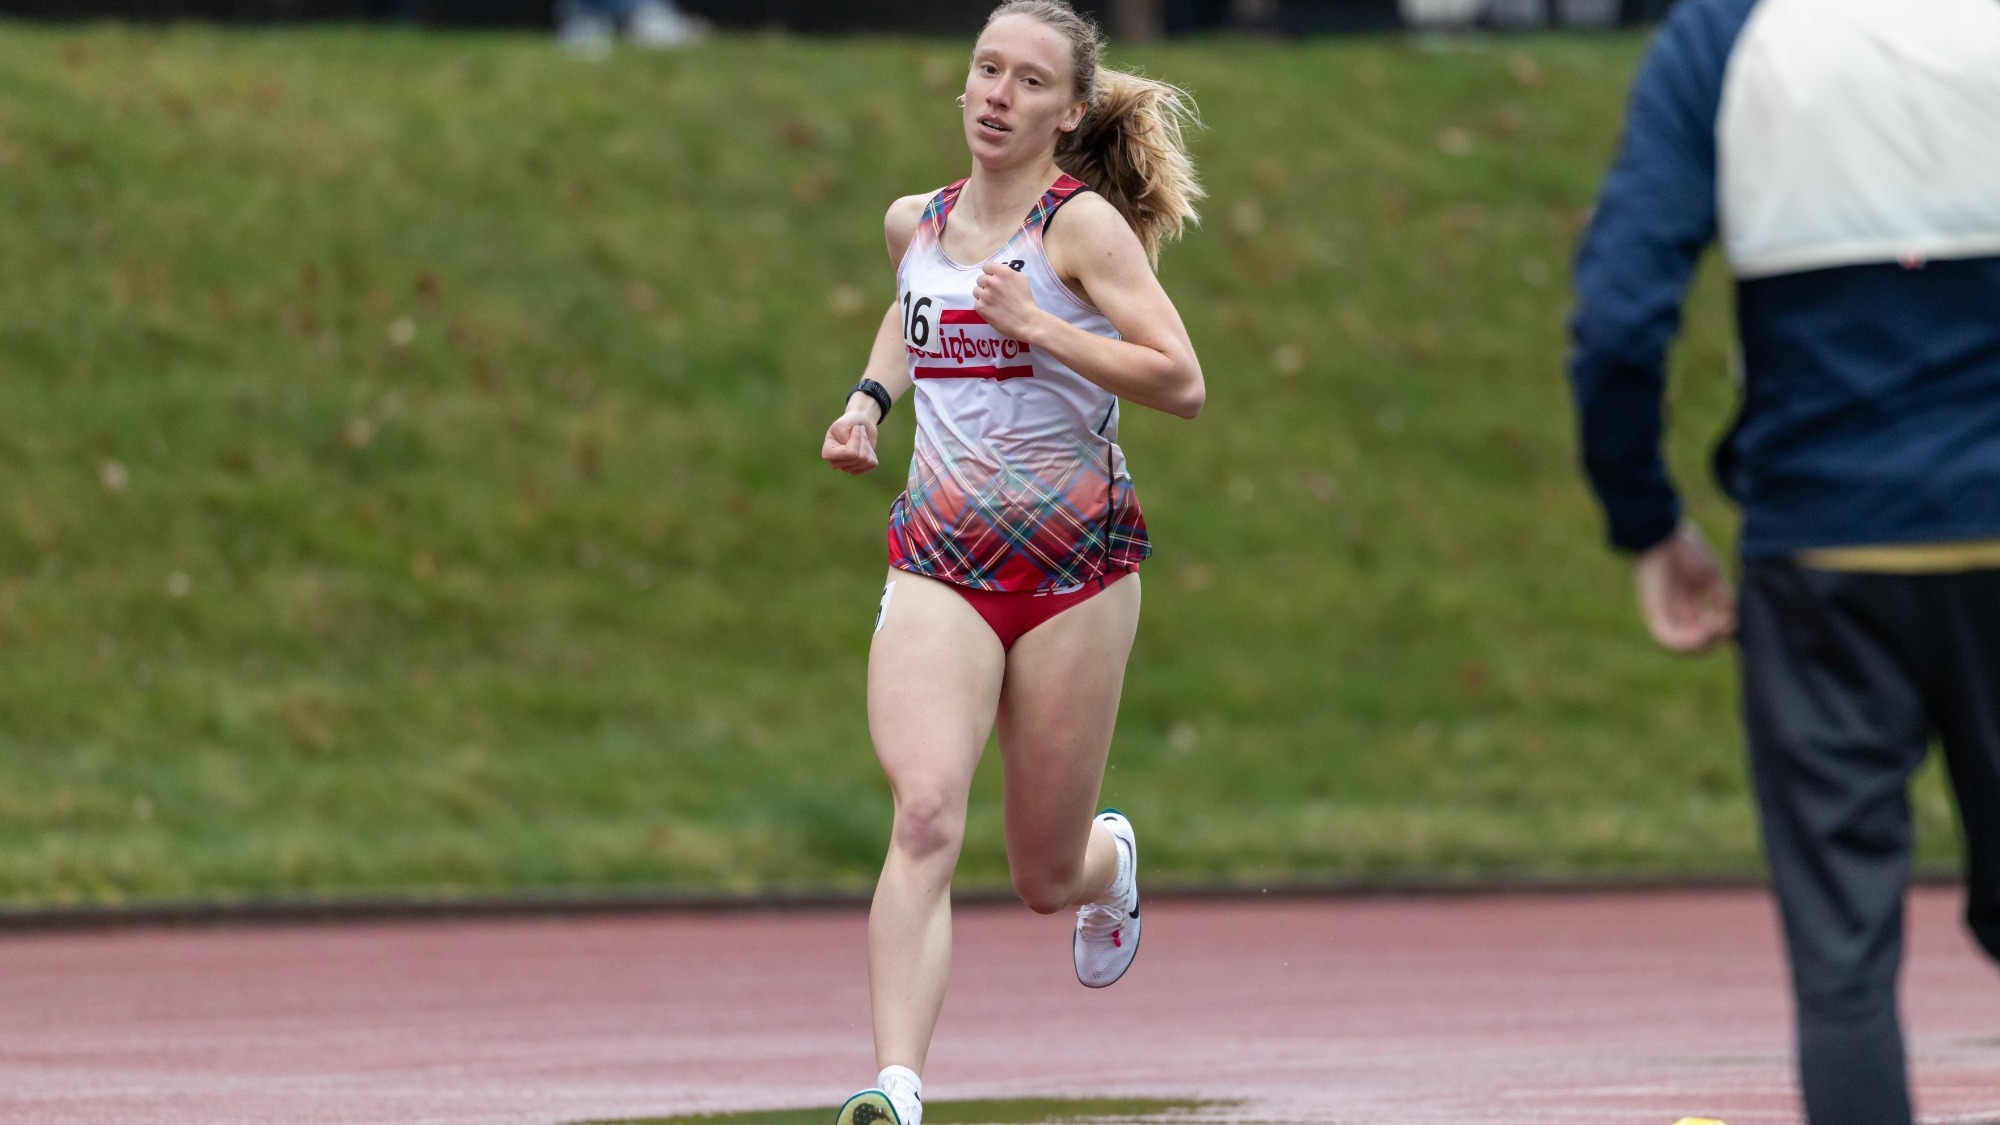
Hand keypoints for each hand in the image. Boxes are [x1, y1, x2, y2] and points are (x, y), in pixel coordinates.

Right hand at [821, 406, 878, 475]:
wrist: (859, 422)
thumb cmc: (849, 422)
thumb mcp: (843, 424)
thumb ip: (845, 439)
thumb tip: (854, 455)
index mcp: (827, 453)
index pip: (849, 453)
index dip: (856, 439)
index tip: (854, 427)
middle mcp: (836, 463)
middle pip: (858, 458)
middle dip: (862, 441)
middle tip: (859, 430)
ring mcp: (848, 468)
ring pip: (866, 461)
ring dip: (867, 445)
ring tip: (862, 436)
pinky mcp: (859, 469)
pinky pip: (872, 464)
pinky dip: (872, 452)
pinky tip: (865, 446)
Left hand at [973, 261, 1043, 341]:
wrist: (1025, 320)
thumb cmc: (1025, 300)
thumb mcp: (1021, 279)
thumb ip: (1008, 272)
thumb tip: (999, 272)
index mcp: (1002, 272)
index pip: (987, 266)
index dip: (990, 272)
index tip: (993, 278)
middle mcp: (992, 282)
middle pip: (980, 279)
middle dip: (986, 284)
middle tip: (994, 292)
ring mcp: (985, 295)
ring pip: (976, 291)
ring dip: (982, 295)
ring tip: (992, 302)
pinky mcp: (981, 307)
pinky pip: (977, 303)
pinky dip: (982, 306)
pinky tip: (991, 309)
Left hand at [1633, 521, 1736, 652]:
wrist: (1664, 532)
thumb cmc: (1686, 548)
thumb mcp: (1711, 577)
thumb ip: (1722, 599)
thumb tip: (1732, 622)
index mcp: (1688, 603)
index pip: (1704, 631)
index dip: (1721, 632)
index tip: (1730, 618)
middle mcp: (1675, 611)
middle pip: (1694, 642)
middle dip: (1715, 640)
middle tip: (1724, 624)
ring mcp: (1664, 612)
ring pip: (1680, 647)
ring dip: (1703, 644)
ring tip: (1716, 628)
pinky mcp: (1654, 611)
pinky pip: (1666, 639)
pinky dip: (1688, 642)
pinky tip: (1706, 630)